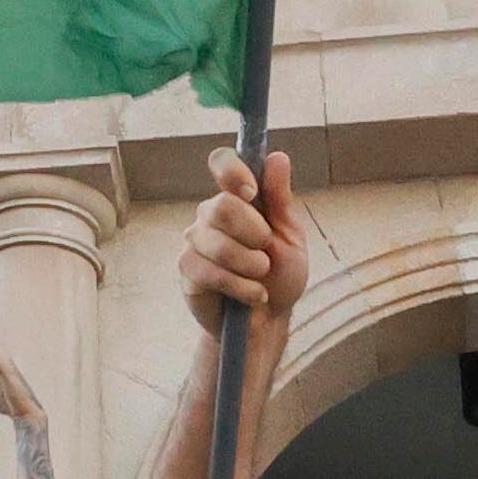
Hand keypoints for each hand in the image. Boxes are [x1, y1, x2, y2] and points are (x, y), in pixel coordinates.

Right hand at [180, 148, 306, 319]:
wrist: (268, 321)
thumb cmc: (280, 276)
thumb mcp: (290, 237)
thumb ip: (280, 199)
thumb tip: (277, 157)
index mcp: (237, 198)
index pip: (222, 162)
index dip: (233, 171)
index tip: (252, 193)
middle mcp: (210, 214)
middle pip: (221, 206)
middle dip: (254, 233)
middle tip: (265, 251)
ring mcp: (194, 241)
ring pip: (217, 243)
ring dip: (251, 266)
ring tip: (261, 278)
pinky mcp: (186, 270)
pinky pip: (209, 272)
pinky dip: (240, 286)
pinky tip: (252, 295)